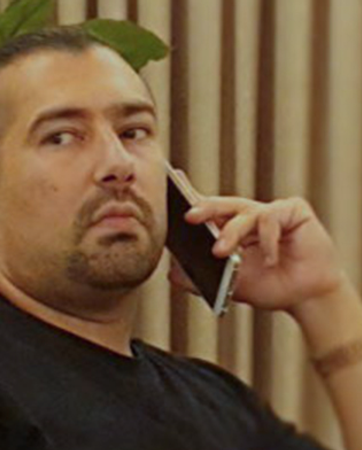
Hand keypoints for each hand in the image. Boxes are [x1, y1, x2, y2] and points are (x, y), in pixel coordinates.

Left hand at [175, 196, 345, 312]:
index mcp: (228, 228)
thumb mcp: (229, 286)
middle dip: (203, 208)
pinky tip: (271, 260)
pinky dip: (267, 240)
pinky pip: (271, 217)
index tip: (172, 180)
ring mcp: (269, 211)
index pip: (206, 209)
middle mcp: (246, 215)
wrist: (306, 297)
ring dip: (230, 234)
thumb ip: (200, 281)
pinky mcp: (293, 211)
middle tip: (189, 217)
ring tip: (220, 252)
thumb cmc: (268, 287)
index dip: (189, 193)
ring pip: (243, 212)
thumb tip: (171, 274)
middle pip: (220, 204)